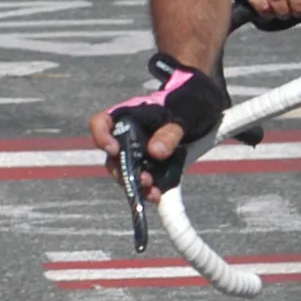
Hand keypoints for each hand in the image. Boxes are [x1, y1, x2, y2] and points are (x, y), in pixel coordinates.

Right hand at [91, 63, 229, 195]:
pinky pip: (143, 179)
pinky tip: (158, 195)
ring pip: (126, 172)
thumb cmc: (185, 105)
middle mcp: (126, 136)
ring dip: (136, 184)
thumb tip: (155, 152)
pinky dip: (149, 189)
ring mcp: (136, 152)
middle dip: (124, 171)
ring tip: (152, 192)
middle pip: (113, 156)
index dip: (101, 137)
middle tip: (142, 179)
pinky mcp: (149, 165)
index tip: (114, 149)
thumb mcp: (182, 114)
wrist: (199, 111)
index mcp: (127, 116)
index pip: (101, 123)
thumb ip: (169, 131)